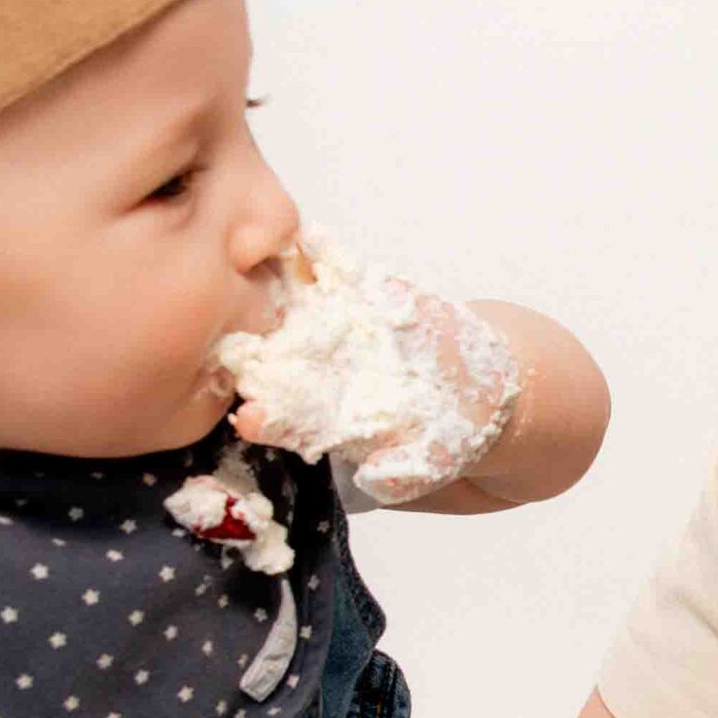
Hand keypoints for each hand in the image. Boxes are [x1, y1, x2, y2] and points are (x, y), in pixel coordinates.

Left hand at [233, 273, 525, 504]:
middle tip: (234, 341)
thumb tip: (375, 477)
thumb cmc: (446, 433)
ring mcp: (332, 328)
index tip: (250, 415)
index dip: (266, 418)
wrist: (482, 386)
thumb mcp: (430, 463)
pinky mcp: (360, 292)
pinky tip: (310, 239)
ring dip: (274, 287)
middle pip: (272, 359)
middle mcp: (314, 372)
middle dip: (253, 349)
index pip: (283, 420)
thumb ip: (402, 473)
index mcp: (321, 419)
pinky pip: (334, 268)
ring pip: (293, 306)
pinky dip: (320, 252)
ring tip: (258, 272)